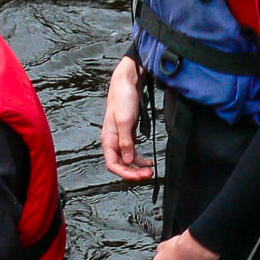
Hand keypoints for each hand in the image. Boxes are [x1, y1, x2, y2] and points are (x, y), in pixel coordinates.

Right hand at [101, 56, 153, 180]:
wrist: (127, 82)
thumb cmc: (123, 99)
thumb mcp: (125, 121)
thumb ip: (125, 142)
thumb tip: (126, 161)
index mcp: (108, 139)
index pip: (113, 164)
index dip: (125, 173)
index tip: (139, 177)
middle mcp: (113, 140)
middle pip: (121, 164)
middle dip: (133, 172)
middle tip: (148, 175)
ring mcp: (120, 137)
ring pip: (127, 159)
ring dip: (138, 166)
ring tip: (150, 170)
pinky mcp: (128, 133)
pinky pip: (132, 151)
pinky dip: (139, 158)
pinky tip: (148, 161)